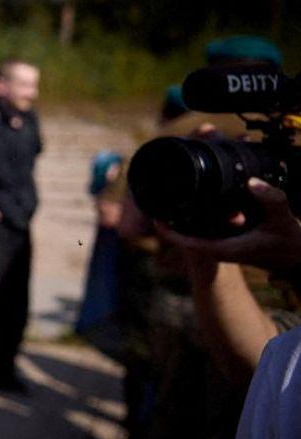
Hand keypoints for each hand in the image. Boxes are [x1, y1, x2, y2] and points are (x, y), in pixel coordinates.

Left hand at [157, 178, 300, 270]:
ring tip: (171, 187)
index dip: (165, 229)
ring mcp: (219, 243)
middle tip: (159, 188)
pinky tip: (193, 194)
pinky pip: (201, 225)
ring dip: (181, 211)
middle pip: (182, 231)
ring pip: (190, 228)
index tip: (152, 213)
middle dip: (170, 213)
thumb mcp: (284, 218)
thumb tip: (252, 182)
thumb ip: (271, 199)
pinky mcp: (225, 238)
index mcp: (221, 247)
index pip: (183, 241)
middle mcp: (216, 247)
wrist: (298, 256)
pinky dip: (195, 211)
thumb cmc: (290, 241)